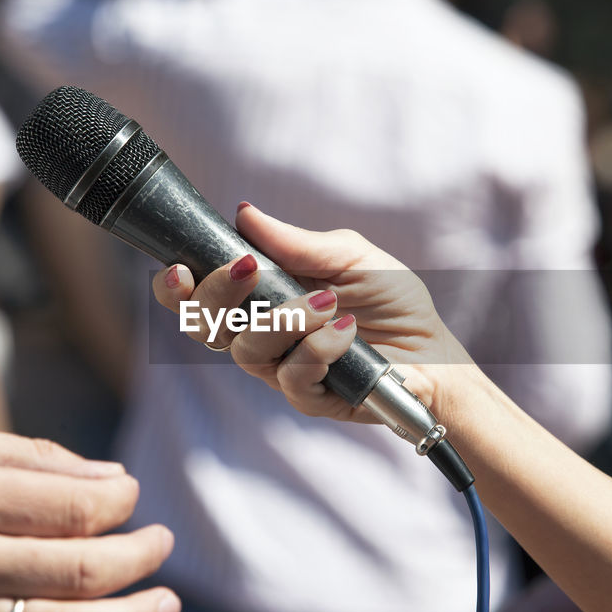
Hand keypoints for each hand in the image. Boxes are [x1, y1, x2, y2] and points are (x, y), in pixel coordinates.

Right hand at [151, 204, 476, 421]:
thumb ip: (297, 242)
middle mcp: (261, 335)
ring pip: (246, 351)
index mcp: (260, 297)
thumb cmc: (392, 301)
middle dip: (218, 296)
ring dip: (284, 319)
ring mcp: (280, 369)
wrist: (434, 350)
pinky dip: (319, 347)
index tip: (180, 268)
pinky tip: (347, 331)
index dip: (177, 288)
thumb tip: (245, 214)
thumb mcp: (350, 256)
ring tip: (328, 302)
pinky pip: (291, 375)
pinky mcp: (307, 397)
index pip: (199, 297)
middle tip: (248, 271)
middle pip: (205, 326)